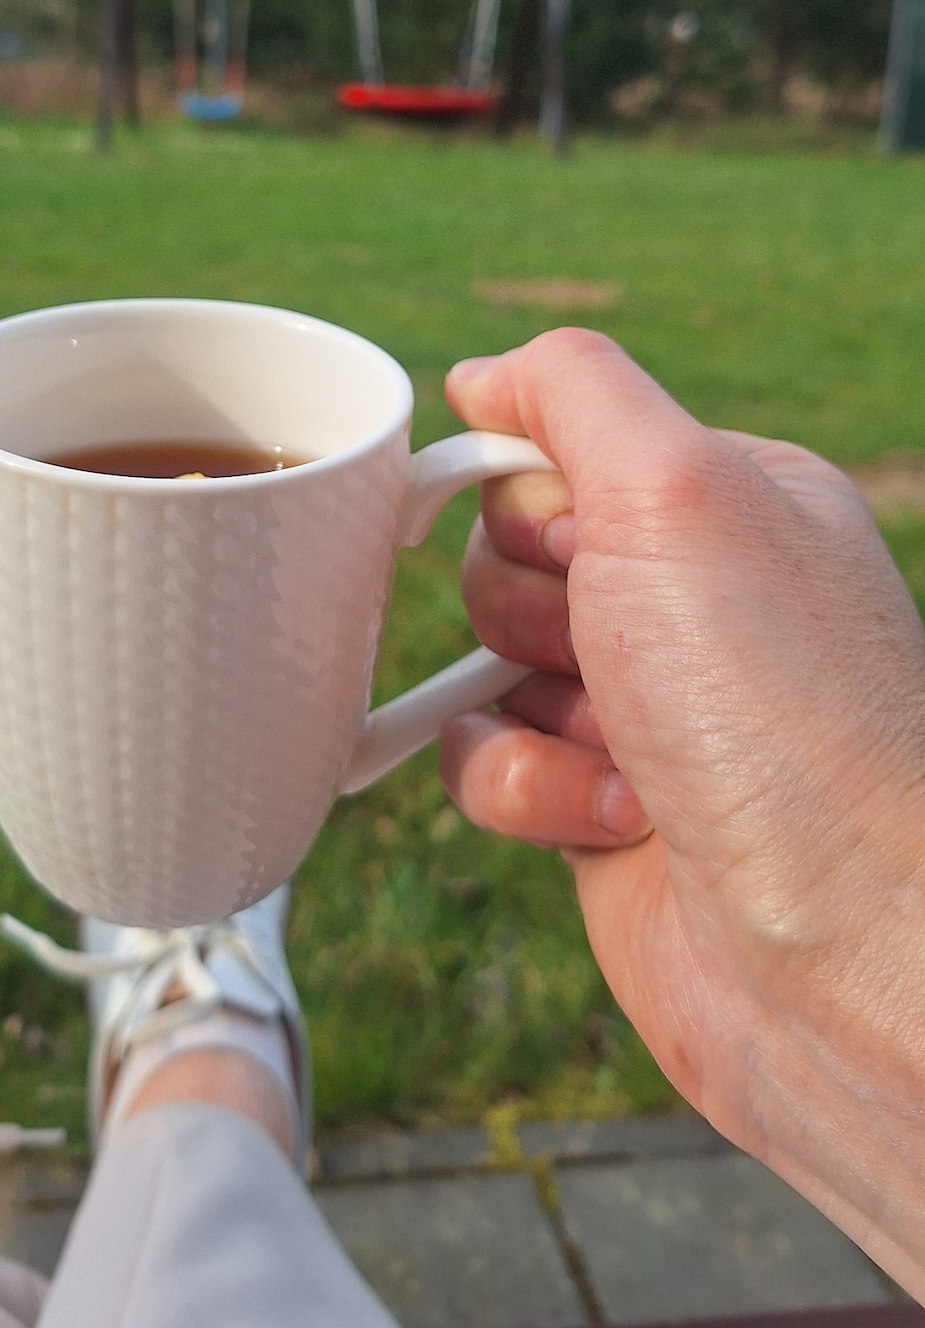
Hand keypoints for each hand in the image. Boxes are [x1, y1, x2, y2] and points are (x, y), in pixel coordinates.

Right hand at [443, 328, 924, 1295]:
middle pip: (508, 553)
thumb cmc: (784, 717)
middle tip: (607, 648)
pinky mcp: (605, 809)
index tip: (568, 545)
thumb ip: (573, 394)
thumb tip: (482, 372)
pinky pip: (488, 764)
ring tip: (628, 752)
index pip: (560, 445)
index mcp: (732, 502)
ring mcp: (651, 709)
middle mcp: (695, 600)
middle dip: (529, 605)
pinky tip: (610, 819)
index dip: (533, 496)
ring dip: (527, 707)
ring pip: (486, 662)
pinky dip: (525, 790)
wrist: (845, 955)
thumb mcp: (681, 491)